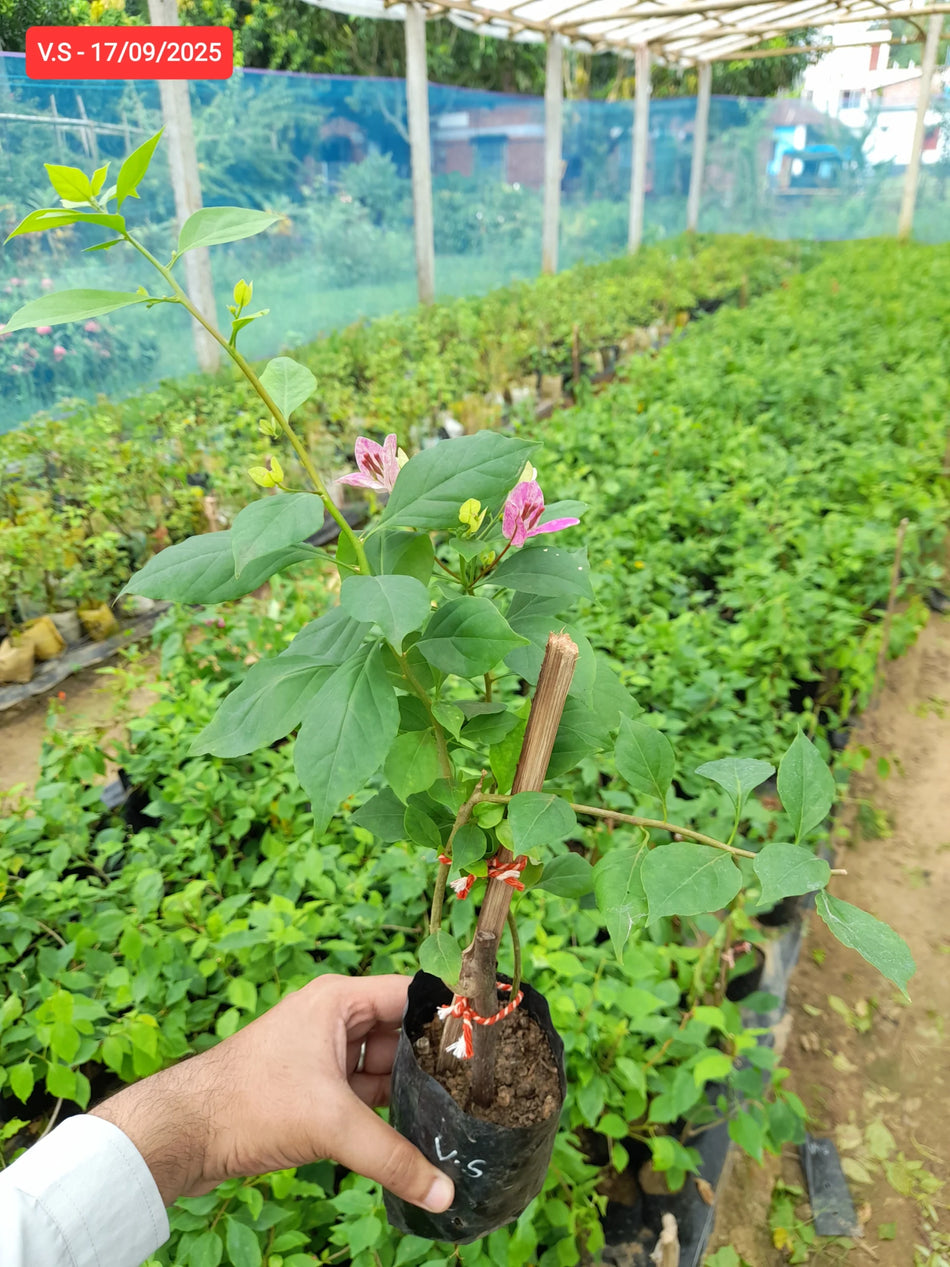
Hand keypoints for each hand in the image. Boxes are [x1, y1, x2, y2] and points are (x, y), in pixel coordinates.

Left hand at [90, 973, 454, 1213]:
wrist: (182, 1134)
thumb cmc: (250, 1104)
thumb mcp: (331, 1126)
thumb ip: (393, 1156)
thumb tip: (445, 1192)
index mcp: (338, 1002)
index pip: (411, 994)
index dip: (450, 1014)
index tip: (490, 1040)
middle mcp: (333, 1020)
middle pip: (401, 1034)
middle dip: (435, 1062)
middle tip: (481, 1090)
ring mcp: (321, 1056)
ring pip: (382, 1069)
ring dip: (410, 1092)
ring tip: (457, 1116)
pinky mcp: (312, 1090)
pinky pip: (362, 1094)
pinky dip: (385, 1113)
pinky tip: (414, 1136)